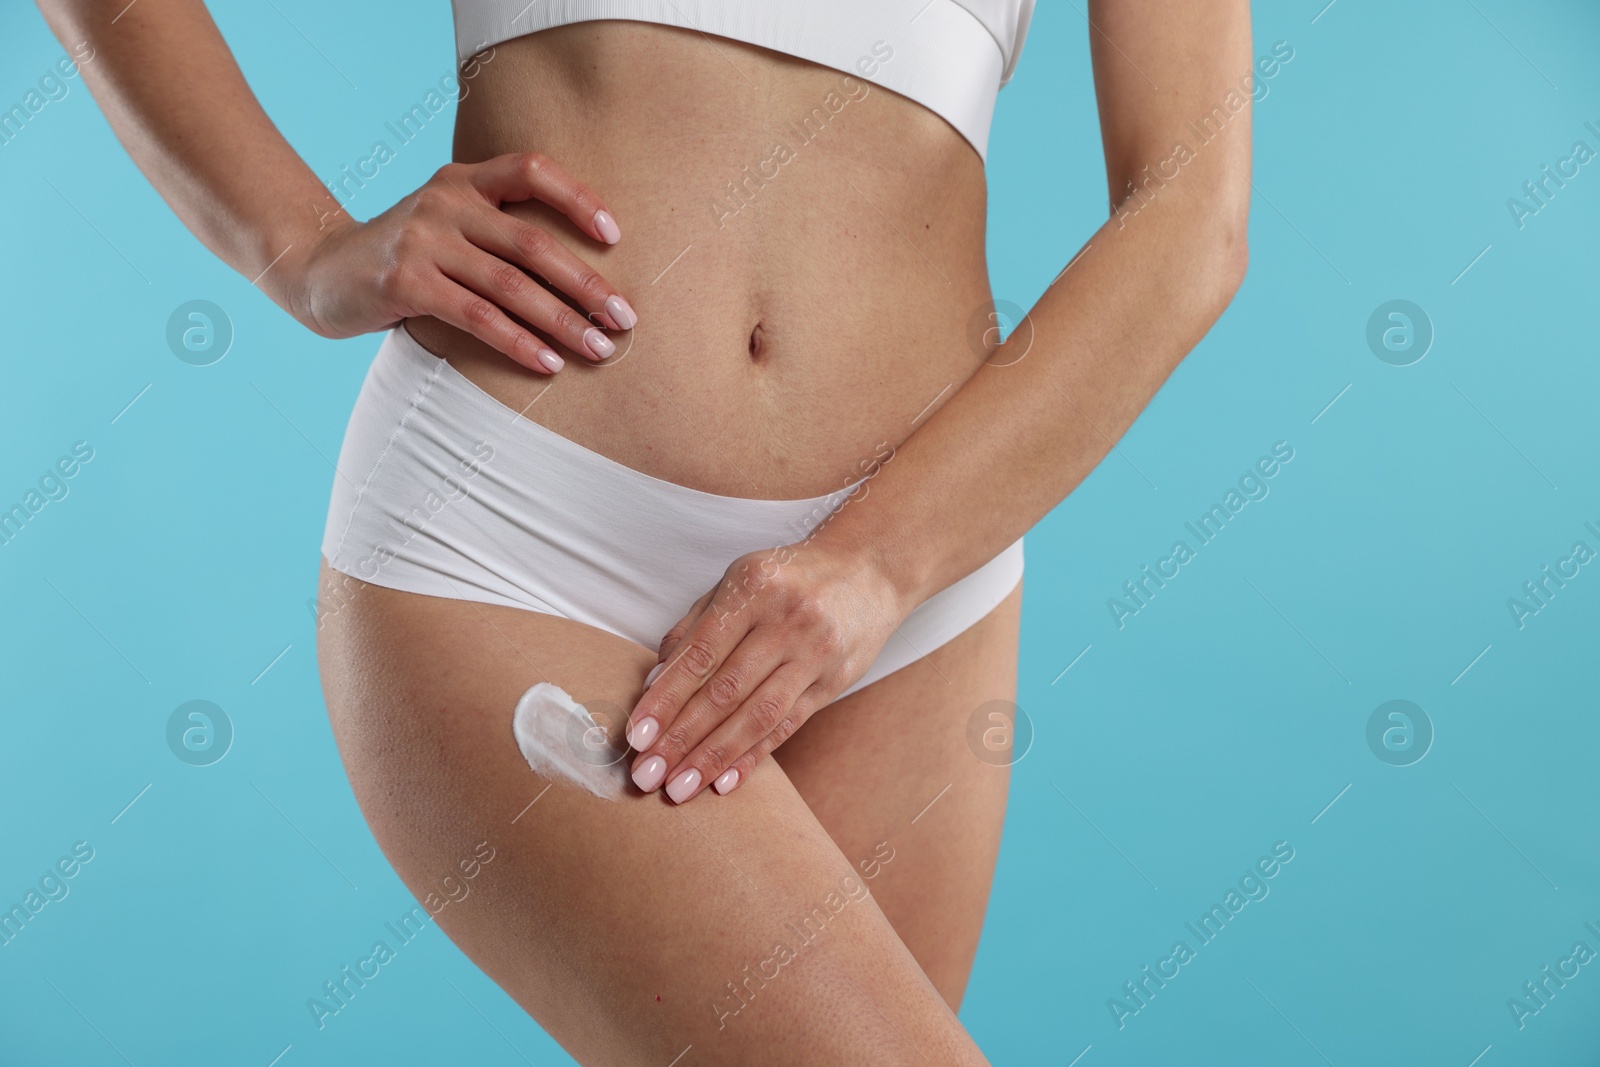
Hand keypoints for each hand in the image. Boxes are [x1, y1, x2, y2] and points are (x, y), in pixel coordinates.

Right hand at [284, 152, 636, 373]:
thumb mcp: (446, 226)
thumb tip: (580, 280)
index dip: (578, 199)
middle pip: (532, 242)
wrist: (317, 271)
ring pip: (511, 285)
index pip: (531, 170)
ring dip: (563, 322)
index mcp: (463, 180)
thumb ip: (495, 234)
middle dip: (586, 284)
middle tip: (625, 318)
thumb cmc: (403, 258)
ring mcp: (422, 240)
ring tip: (599, 349)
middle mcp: (444, 201)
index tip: (617, 237)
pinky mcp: (405, 283)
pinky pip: (477, 316)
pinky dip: (519, 342)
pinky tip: (548, 363)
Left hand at [624, 536, 910, 802]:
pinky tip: (726, 782)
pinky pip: (788, 725)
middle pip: (725, 690)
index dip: (665, 699)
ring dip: (714, 757)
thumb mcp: (739, 581)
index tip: (636, 736)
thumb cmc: (789, 578)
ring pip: (757, 715)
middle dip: (681, 737)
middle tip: (648, 774)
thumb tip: (655, 681)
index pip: (699, 654)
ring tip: (680, 789)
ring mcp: (814, 654)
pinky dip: (754, 757)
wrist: (868, 570)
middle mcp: (786, 621)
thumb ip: (695, 626)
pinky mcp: (834, 681)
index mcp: (752, 589)